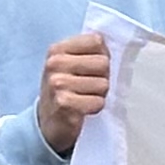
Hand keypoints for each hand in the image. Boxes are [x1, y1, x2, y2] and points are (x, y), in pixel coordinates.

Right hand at [36, 31, 114, 156]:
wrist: (48, 123)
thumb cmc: (65, 90)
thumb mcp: (69, 65)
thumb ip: (88, 52)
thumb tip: (117, 43)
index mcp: (57, 50)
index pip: (96, 41)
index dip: (102, 56)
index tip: (92, 69)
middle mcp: (55, 63)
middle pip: (103, 62)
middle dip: (102, 77)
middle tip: (89, 87)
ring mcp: (58, 83)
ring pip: (103, 83)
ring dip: (99, 95)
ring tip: (85, 98)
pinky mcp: (64, 103)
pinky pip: (98, 102)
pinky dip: (95, 108)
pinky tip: (82, 110)